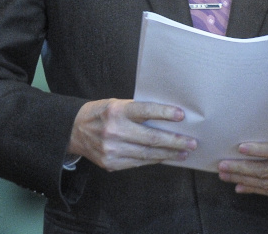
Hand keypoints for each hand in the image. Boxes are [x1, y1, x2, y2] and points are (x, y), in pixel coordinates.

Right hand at [68, 98, 196, 170]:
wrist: (74, 131)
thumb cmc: (101, 113)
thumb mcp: (117, 104)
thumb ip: (137, 110)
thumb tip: (167, 117)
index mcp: (116, 111)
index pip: (145, 110)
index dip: (164, 113)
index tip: (181, 116)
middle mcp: (114, 130)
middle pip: (151, 138)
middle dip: (174, 141)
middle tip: (192, 143)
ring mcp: (112, 150)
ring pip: (147, 154)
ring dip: (168, 154)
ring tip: (184, 152)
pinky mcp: (111, 163)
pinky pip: (138, 162)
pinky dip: (154, 160)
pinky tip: (166, 157)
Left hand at [217, 127, 267, 200]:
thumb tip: (257, 139)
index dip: (257, 151)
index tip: (240, 148)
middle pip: (265, 171)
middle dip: (241, 169)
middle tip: (223, 165)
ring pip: (265, 184)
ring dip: (243, 180)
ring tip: (226, 175)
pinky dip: (254, 190)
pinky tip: (241, 186)